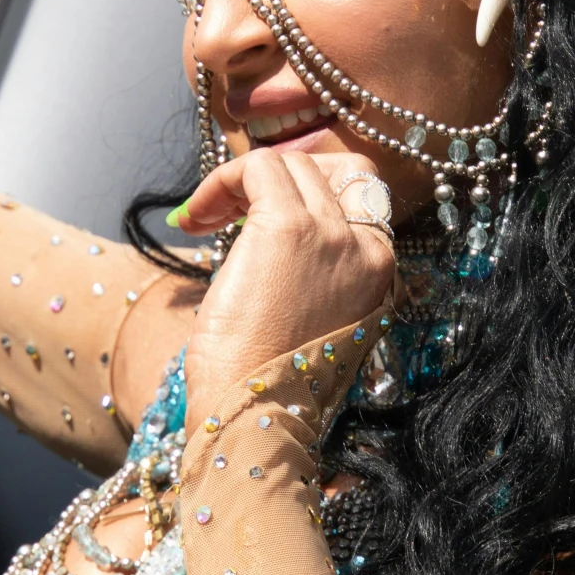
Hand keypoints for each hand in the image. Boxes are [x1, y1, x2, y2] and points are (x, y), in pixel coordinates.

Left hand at [176, 150, 394, 414]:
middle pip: (328, 168)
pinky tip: (195, 217)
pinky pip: (257, 167)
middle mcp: (365, 246)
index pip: (361, 191)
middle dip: (280, 177)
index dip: (311, 188)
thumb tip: (271, 224)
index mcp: (379, 270)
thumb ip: (315, 269)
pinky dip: (221, 181)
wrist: (254, 412)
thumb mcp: (313, 318)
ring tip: (206, 218)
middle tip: (235, 208)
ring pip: (291, 162)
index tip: (263, 211)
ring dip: (241, 181)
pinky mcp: (288, 226)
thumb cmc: (269, 378)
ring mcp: (331, 232)